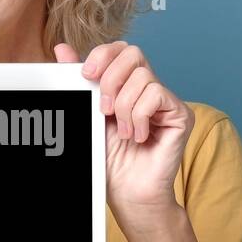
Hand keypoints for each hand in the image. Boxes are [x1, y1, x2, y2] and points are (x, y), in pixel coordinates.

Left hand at [54, 41, 193, 229]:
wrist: (127, 193)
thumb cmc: (109, 160)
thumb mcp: (88, 114)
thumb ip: (80, 82)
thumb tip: (61, 48)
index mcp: (126, 85)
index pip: (120, 49)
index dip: (102, 55)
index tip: (86, 75)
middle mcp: (148, 88)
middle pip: (133, 52)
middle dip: (111, 78)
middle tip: (104, 109)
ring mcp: (166, 101)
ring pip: (142, 76)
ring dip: (124, 107)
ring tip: (123, 132)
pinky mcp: (180, 114)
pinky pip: (156, 95)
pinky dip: (139, 116)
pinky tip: (138, 136)